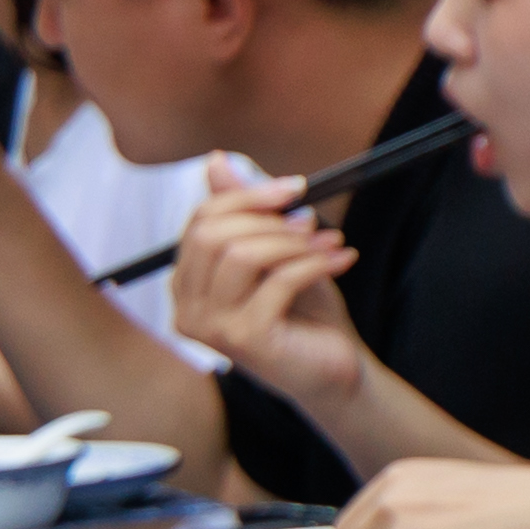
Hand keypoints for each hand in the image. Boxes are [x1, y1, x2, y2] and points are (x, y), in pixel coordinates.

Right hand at [174, 176, 369, 417]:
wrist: (335, 368)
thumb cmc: (304, 311)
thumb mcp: (275, 252)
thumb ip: (245, 212)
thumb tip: (216, 159)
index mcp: (187, 284)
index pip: (200, 222)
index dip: (246, 196)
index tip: (294, 187)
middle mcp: (186, 309)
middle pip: (213, 234)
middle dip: (269, 218)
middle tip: (312, 221)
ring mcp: (210, 328)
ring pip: (242, 255)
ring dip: (294, 241)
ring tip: (330, 243)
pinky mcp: (244, 340)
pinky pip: (278, 282)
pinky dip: (315, 263)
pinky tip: (343, 260)